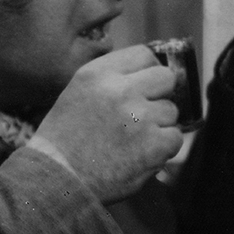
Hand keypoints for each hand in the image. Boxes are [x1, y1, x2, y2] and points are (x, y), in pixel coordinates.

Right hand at [35, 45, 182, 203]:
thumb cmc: (65, 140)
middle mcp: (120, 90)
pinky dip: (163, 149)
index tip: (146, 86)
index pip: (144, 54)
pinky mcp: (154, 144)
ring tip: (133, 142)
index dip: (149, 71)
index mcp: (98, 74)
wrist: (57, 178)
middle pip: (165, 78)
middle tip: (144, 115)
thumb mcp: (79, 93)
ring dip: (159, 126)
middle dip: (159, 96)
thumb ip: (111, 80)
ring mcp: (139, 117)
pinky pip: (175, 138)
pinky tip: (141, 155)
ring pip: (171, 111)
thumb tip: (147, 76)